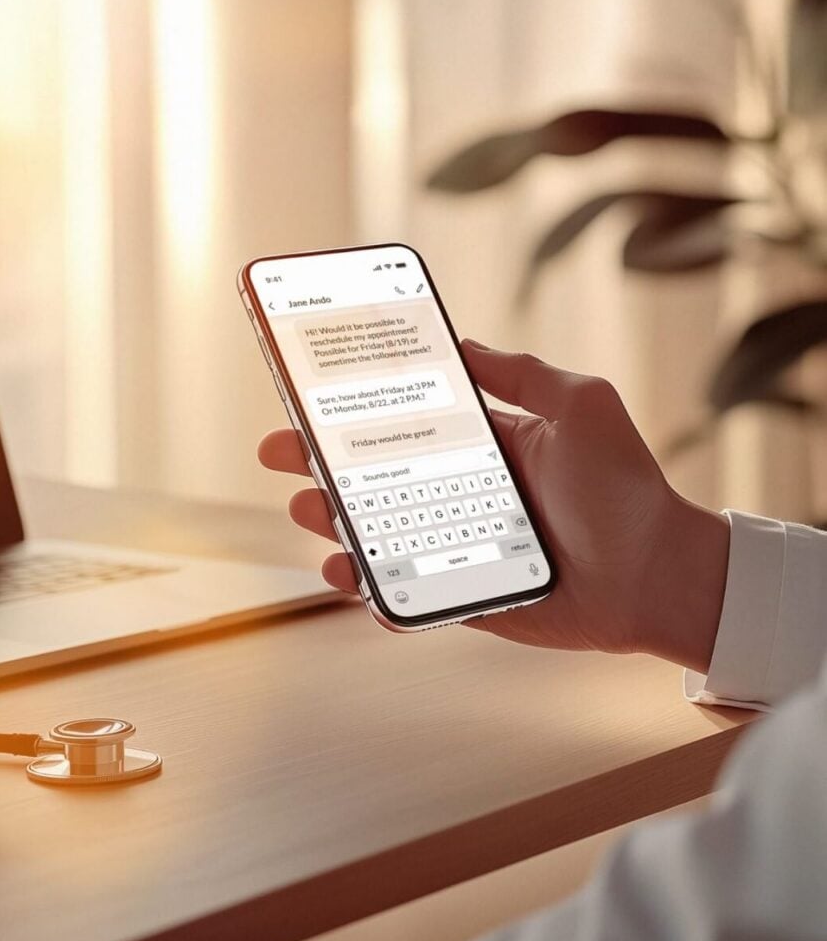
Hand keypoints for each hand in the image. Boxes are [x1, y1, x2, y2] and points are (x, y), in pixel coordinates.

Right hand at [258, 341, 728, 672]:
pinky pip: (410, 597)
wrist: (660, 572)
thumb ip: (522, 374)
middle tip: (279, 454)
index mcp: (485, 448)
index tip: (311, 399)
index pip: (405, 426)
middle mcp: (465, 496)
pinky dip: (375, 591)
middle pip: (376, 481)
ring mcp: (462, 549)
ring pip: (380, 538)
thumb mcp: (580, 405)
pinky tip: (351, 577)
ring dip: (334, 525)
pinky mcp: (470, 597)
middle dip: (321, 468)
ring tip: (309, 512)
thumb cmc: (625, 485)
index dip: (355, 414)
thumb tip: (463, 343)